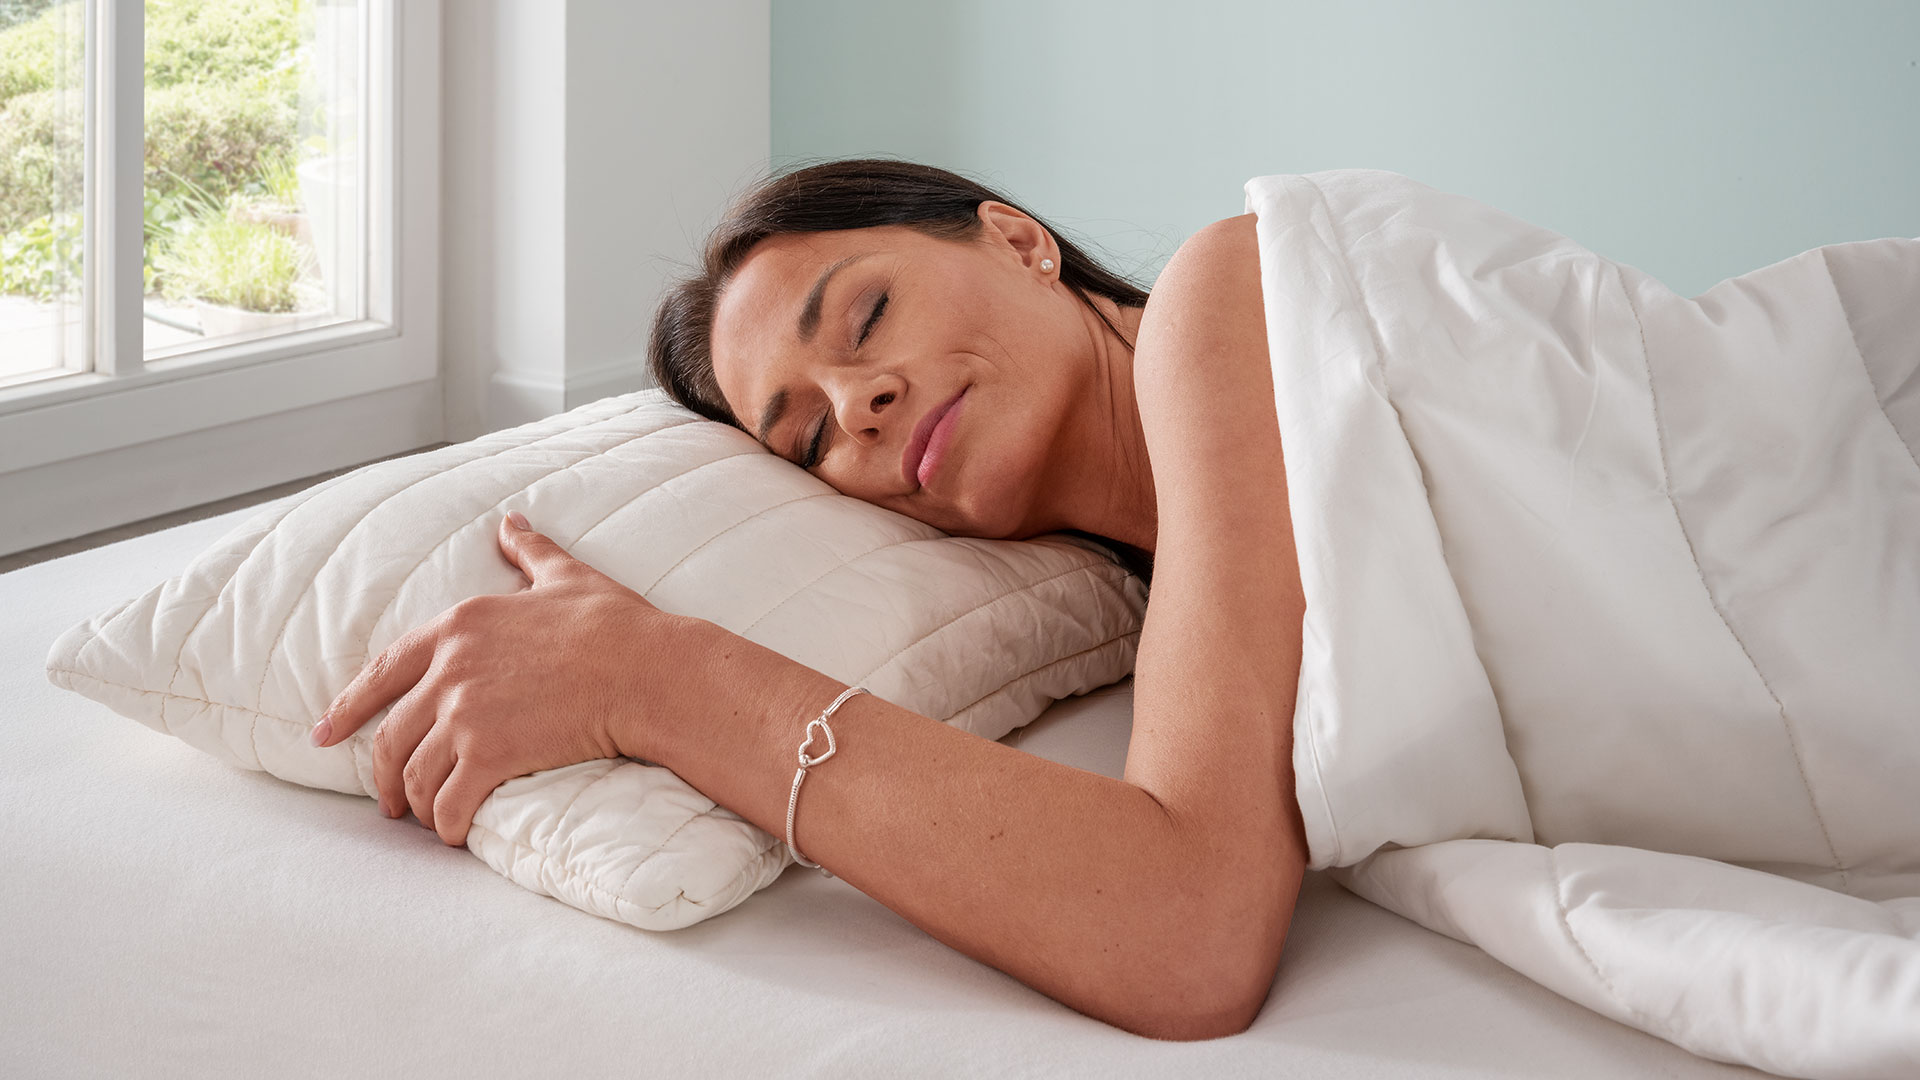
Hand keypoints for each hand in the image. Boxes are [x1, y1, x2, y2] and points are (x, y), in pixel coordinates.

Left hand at [310, 510, 674, 846]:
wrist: (647, 671)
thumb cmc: (615, 625)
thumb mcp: (566, 576)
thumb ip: (529, 552)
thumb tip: (512, 521)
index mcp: (459, 624)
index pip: (382, 673)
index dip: (348, 708)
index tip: (324, 735)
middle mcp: (450, 670)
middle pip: (391, 736)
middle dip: (383, 777)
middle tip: (390, 804)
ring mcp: (465, 714)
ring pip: (415, 775)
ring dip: (418, 806)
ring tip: (430, 822)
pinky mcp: (488, 755)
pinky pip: (449, 802)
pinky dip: (448, 825)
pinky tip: (456, 835)